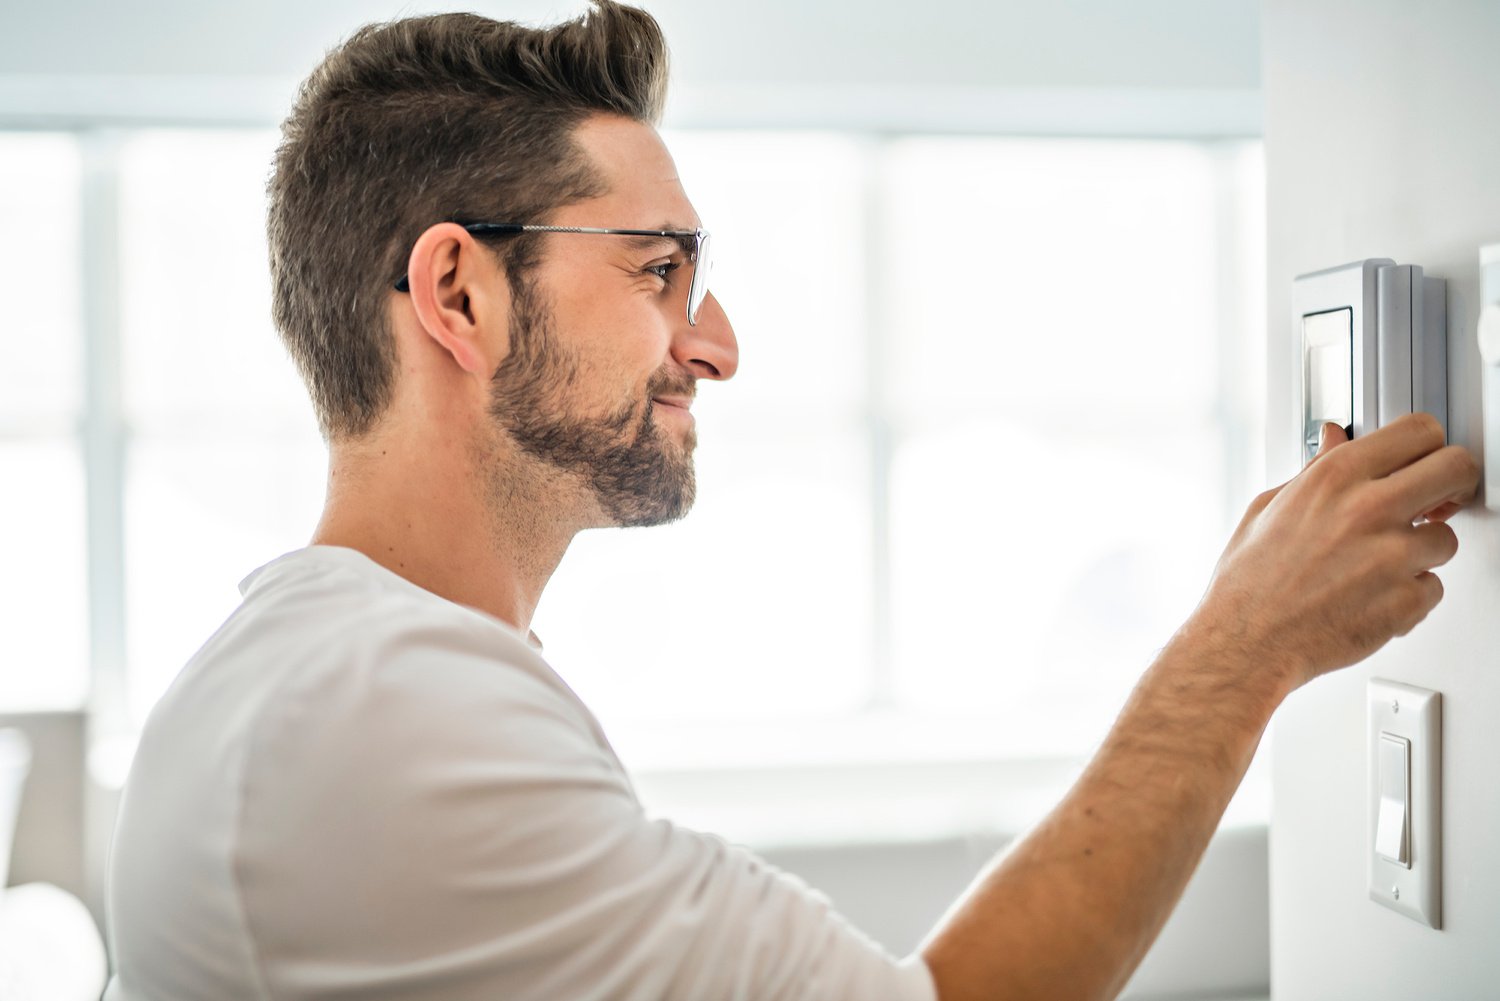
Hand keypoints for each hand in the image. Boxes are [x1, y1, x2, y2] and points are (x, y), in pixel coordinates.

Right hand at [1194, 413, 1477, 694]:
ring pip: (1447, 538)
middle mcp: (1369, 509)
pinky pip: (1432, 588)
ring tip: (1377, 566)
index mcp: (1334, 479)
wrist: (1247, 642)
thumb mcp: (1268, 508)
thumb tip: (1334, 439)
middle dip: (1455, 482)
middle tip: (1441, 499)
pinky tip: (1370, 597)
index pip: (1417, 431)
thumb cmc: (1249, 582)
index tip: (1423, 460)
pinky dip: (1407, 595)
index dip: (1427, 445)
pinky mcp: (1407, 601)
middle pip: (1457, 467)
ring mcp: (1393, 557)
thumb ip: (1314, 469)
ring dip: (1421, 552)